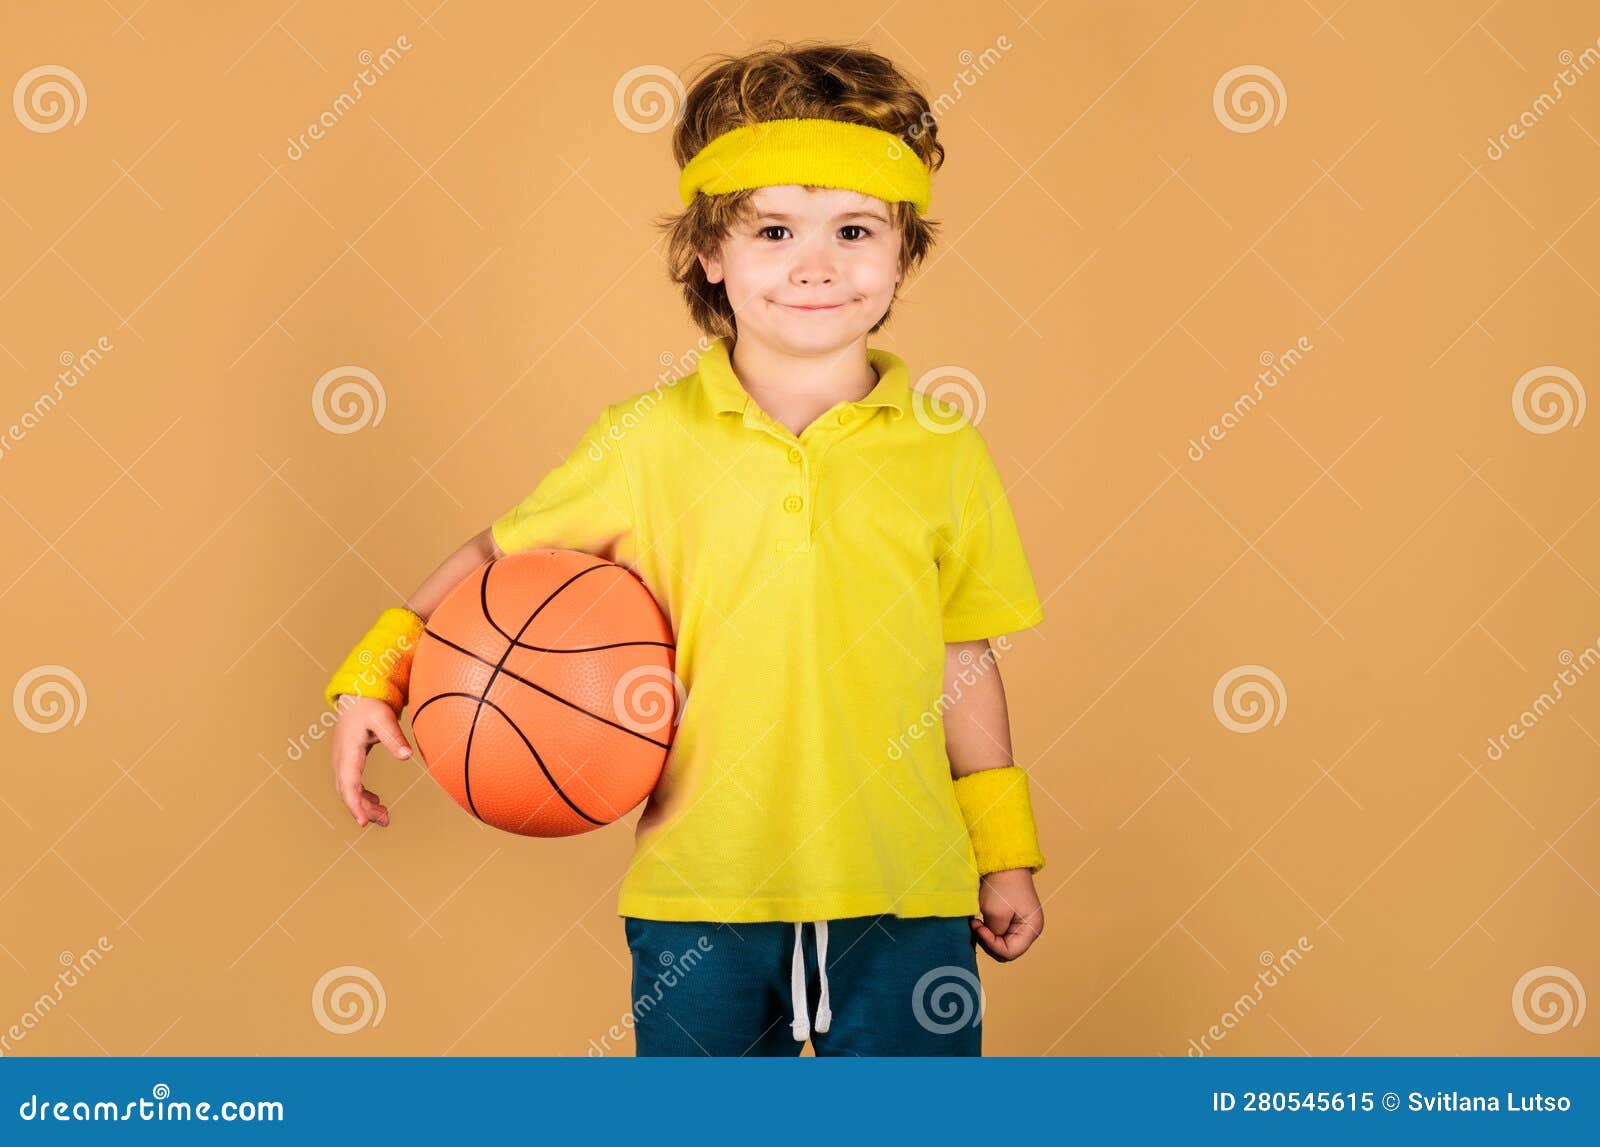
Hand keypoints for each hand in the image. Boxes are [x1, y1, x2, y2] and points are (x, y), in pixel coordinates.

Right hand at [330, 695, 411, 827]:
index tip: (363, 822)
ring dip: (364, 805)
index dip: (355, 804)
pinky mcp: (349, 761)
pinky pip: (352, 785)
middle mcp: (341, 760)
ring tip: (385, 817)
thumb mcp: (384, 718)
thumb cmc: (369, 705)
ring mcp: (343, 761)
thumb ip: (394, 738)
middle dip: (363, 809)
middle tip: (385, 821)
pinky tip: (377, 802)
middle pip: (347, 792)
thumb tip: (407, 757)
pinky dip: (363, 796)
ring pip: (349, 791)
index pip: (348, 784)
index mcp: (348, 752)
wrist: (357, 695)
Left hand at [971, 867, 1042, 961]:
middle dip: (988, 942)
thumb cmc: (1002, 885)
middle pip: (1006, 951)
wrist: (1003, 861)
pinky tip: (979, 920)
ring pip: (1001, 943)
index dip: (991, 944)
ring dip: (987, 936)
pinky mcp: (1011, 919)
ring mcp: (1021, 925)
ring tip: (976, 921)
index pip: (1010, 952)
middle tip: (976, 925)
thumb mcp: (995, 913)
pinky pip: (999, 933)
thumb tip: (989, 941)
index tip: (978, 927)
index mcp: (1032, 929)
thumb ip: (994, 934)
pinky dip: (988, 930)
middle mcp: (1029, 929)